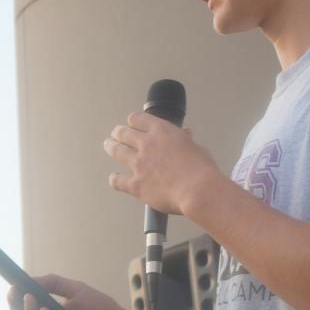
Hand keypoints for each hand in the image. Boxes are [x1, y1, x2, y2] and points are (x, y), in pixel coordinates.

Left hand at [104, 111, 222, 216]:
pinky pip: (118, 180)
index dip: (133, 121)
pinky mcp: (135, 184)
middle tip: (116, 134)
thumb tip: (185, 135)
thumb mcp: (196, 148)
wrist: (198, 190)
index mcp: (161, 131)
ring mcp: (138, 164)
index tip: (132, 124)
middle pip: (123, 132)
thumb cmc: (202, 170)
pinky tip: (113, 178)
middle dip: (118, 132)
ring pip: (117, 151)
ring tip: (108, 145)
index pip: (138, 118)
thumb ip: (185, 141)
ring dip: (110, 146)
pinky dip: (114, 179)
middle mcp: (146, 144)